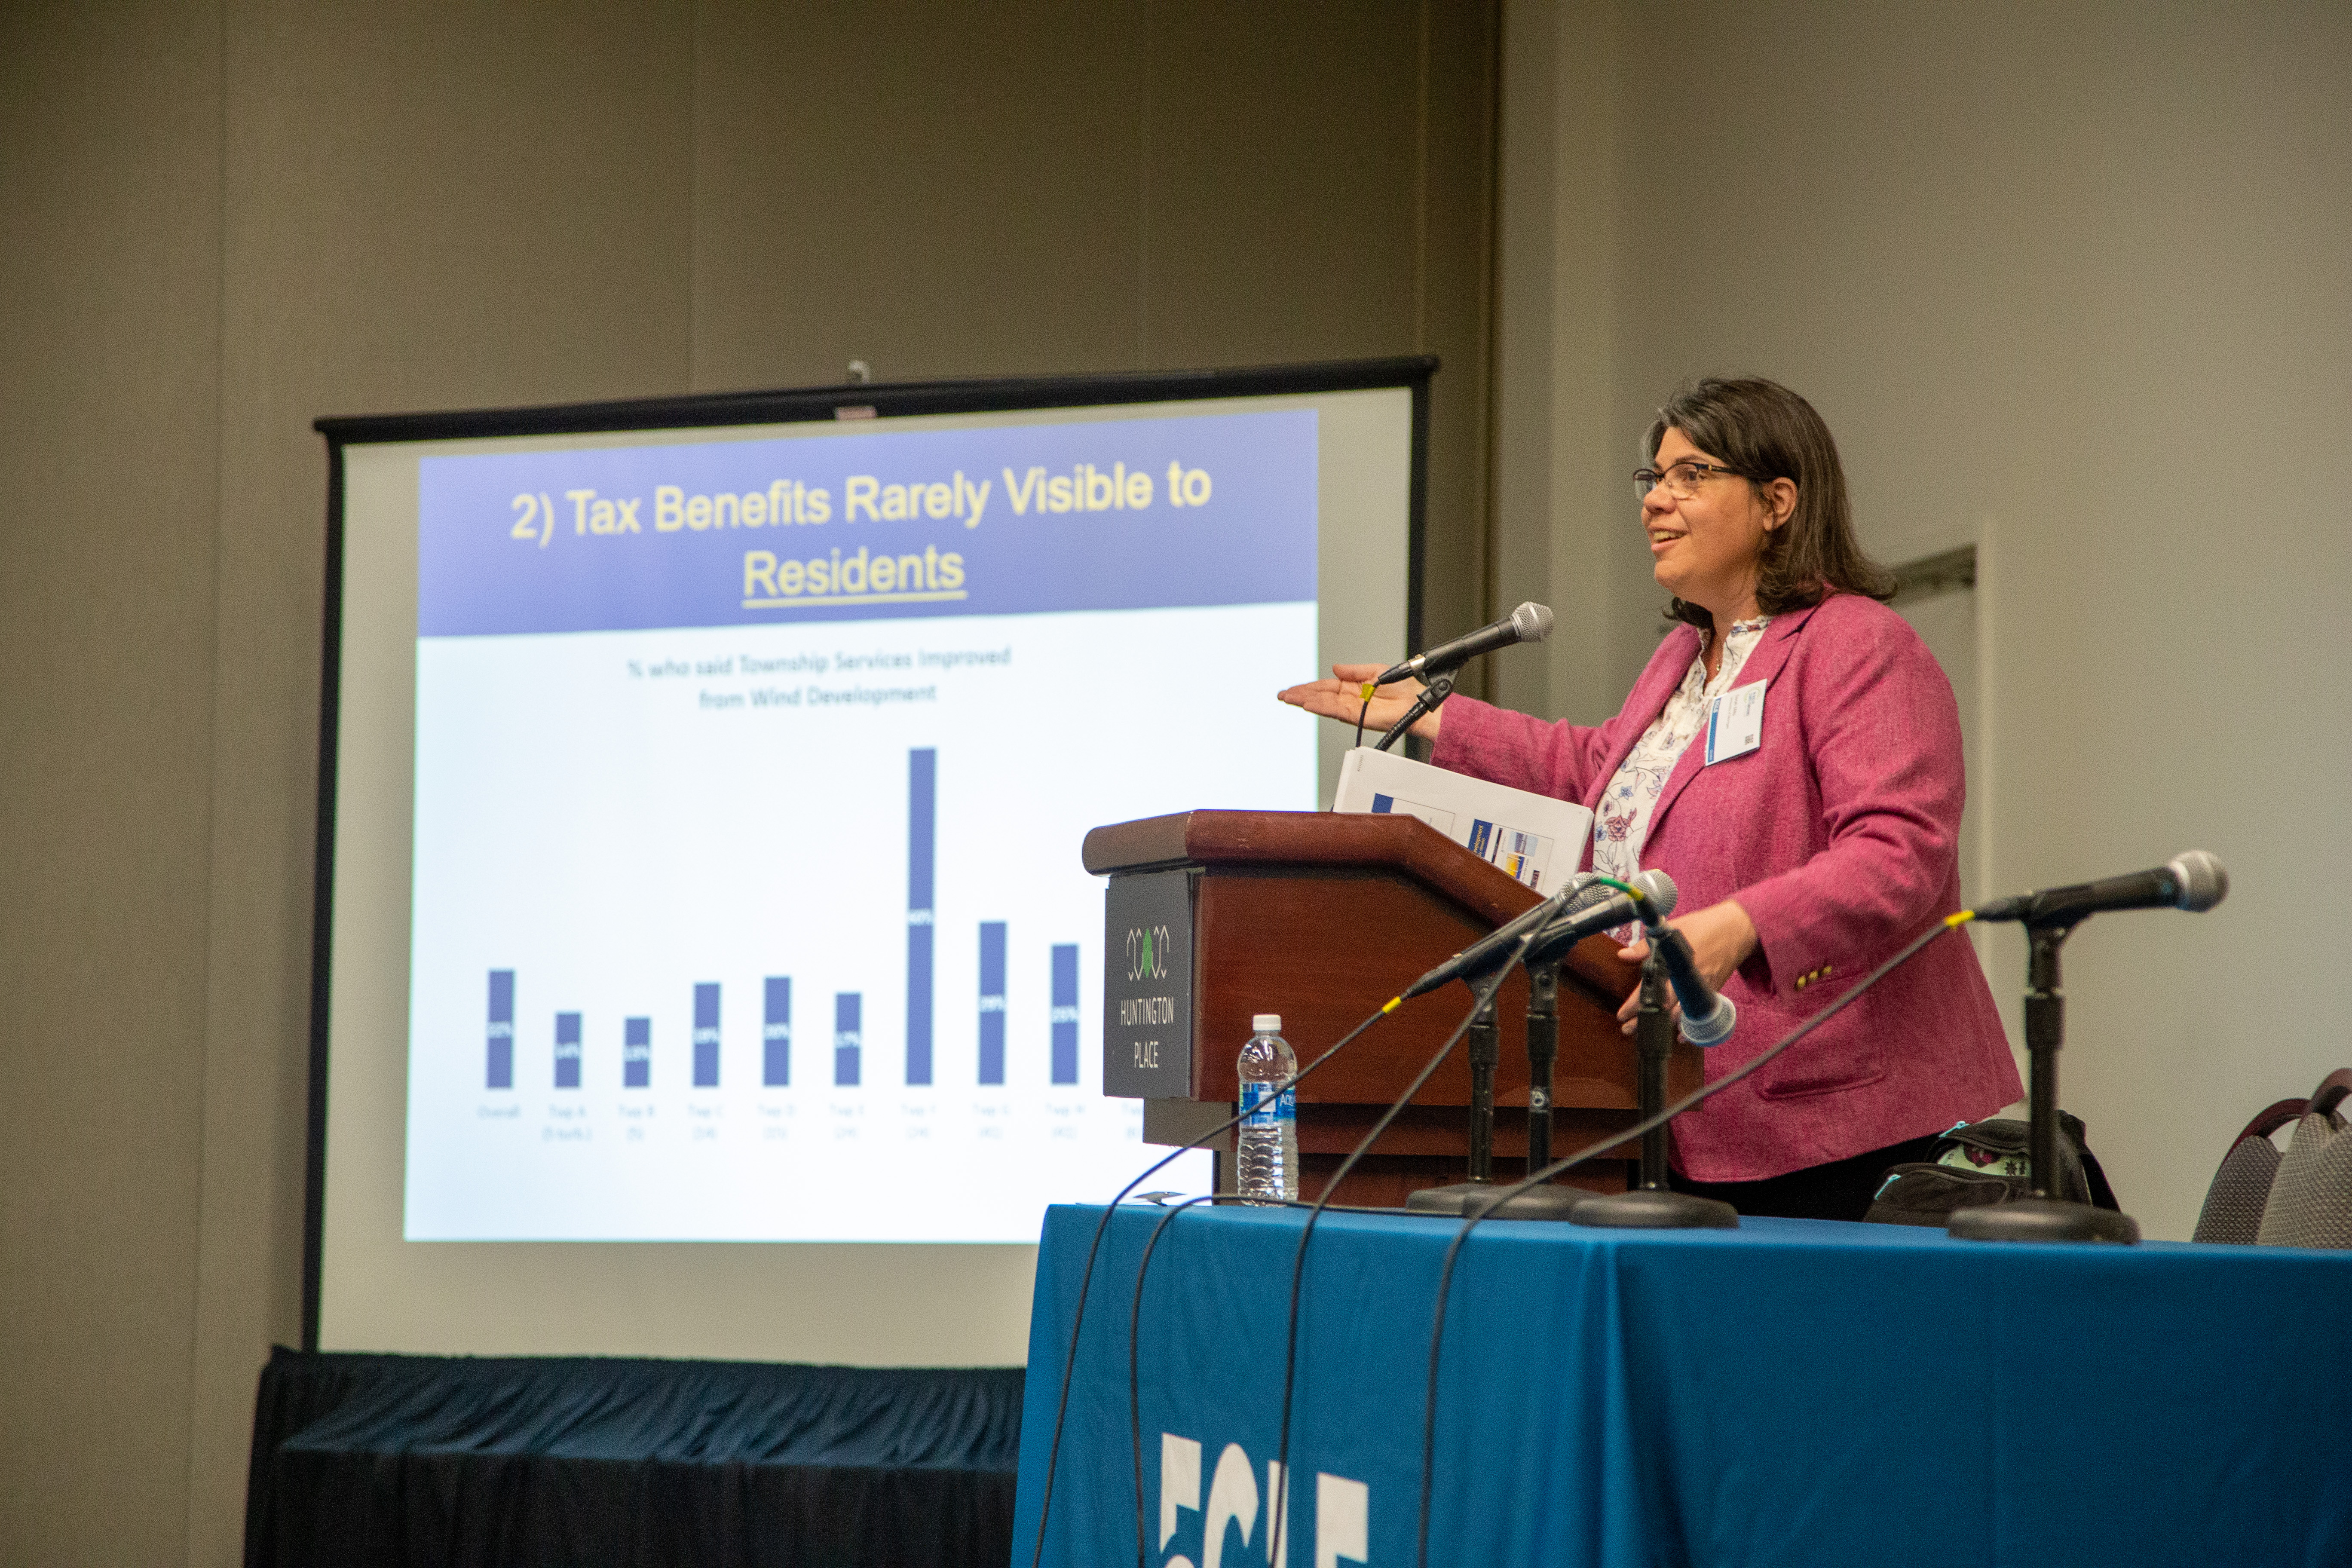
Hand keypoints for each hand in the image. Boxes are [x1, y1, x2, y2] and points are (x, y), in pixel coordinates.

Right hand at [1276, 663, 1443, 742]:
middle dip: (1300, 695)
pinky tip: (1308, 704)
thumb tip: (1335, 668)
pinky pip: (1335, 710)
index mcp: (1352, 687)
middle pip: (1320, 696)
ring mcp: (1352, 708)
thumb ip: (1353, 671)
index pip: (1325, 686)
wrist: (1417, 702)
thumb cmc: (1403, 688)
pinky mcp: (1357, 716)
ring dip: (1306, 701)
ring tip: (1290, 699)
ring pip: (1324, 704)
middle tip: (1283, 695)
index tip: (1293, 688)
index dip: (1308, 686)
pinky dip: (1321, 707)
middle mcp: (1350, 699)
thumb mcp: (1375, 670)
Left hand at [1614, 898, 1758, 1035]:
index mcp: (1675, 964)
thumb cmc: (1703, 926)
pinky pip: (1698, 1014)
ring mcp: (1701, 988)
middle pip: (1664, 1007)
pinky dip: (1689, 1026)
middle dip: (1645, 1020)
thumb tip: (1623, 955)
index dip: (1634, 1003)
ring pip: (1680, 1015)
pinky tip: (1681, 1036)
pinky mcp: (1712, 992)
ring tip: (1648, 1034)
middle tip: (1628, 1029)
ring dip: (1662, 1026)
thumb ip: (1646, 946)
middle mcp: (1688, 980)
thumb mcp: (1671, 929)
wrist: (1736, 929)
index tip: (1622, 1014)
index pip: (1651, 988)